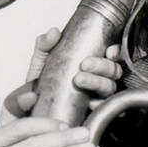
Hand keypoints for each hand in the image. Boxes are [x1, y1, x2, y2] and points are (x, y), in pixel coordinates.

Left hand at [4, 27, 122, 117]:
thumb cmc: (41, 86)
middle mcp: (98, 80)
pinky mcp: (93, 114)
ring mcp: (97, 97)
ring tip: (79, 80)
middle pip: (113, 71)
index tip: (109, 51)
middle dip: (102, 66)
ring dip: (98, 82)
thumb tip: (54, 32)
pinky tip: (90, 103)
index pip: (111, 56)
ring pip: (110, 88)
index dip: (116, 52)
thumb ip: (45, 45)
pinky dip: (100, 105)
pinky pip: (105, 110)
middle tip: (85, 64)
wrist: (32, 112)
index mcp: (91, 64)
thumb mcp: (41, 62)